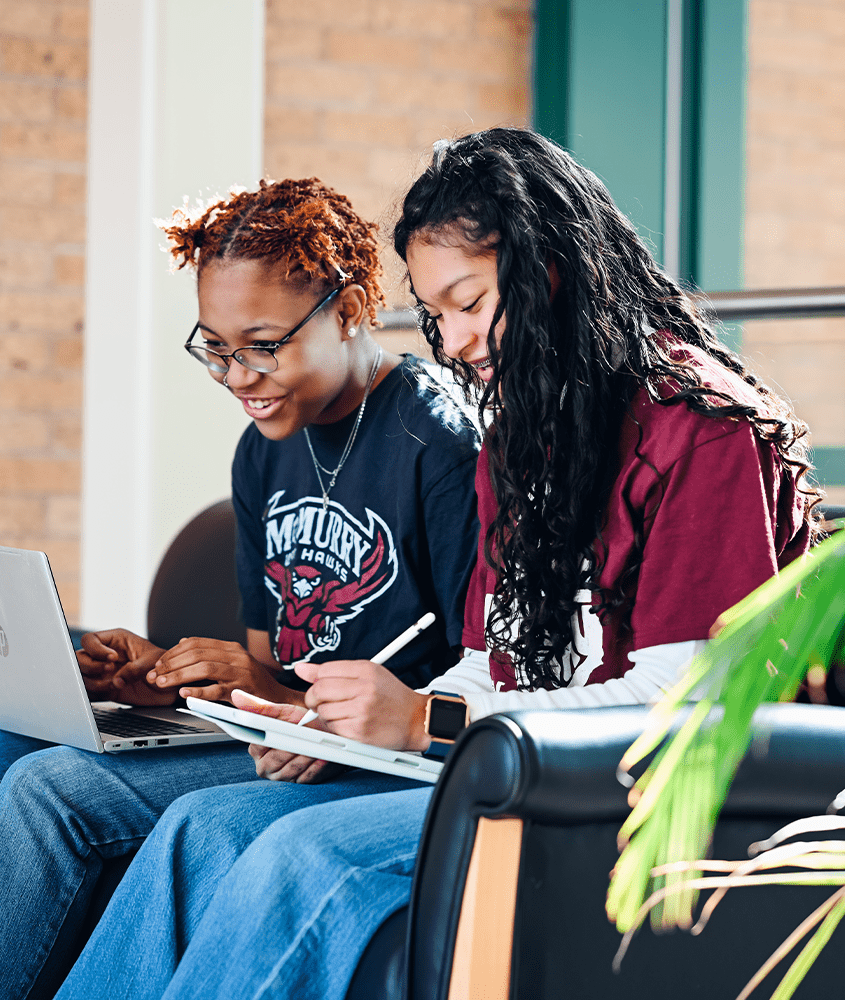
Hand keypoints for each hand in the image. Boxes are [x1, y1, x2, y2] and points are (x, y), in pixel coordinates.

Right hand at [76, 629, 172, 705]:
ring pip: (82, 675)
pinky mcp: (104, 688)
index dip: (96, 649)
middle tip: (109, 670)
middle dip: (91, 665)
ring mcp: (103, 673)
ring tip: (113, 683)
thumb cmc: (164, 666)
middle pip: (80, 657)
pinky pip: (89, 691)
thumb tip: (116, 680)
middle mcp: (106, 655)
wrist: (170, 688)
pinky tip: (109, 691)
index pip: (91, 640)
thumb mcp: (153, 662)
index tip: (112, 658)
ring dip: (93, 681)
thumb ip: (134, 669)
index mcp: (116, 641)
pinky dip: (94, 693)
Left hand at [145, 638, 296, 703]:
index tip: (158, 663)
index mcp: (232, 649)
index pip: (197, 643)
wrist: (280, 700)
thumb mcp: (233, 665)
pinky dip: (198, 692)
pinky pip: (217, 690)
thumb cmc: (253, 686)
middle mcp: (237, 657)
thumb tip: (182, 644)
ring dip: (179, 676)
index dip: (173, 652)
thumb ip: (210, 656)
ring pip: (204, 668)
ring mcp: (241, 673)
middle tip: (154, 675)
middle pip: (197, 654)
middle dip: (171, 664)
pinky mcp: (243, 691)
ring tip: (162, 684)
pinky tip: (184, 695)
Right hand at [231, 689, 346, 783]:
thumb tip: (235, 695)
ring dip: (304, 756)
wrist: (325, 733)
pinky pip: (306, 777)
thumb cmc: (301, 723)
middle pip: (275, 760)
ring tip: (316, 744)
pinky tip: (322, 756)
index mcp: (256, 748)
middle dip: (290, 748)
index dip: (270, 738)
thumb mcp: (282, 712)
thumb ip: (259, 707)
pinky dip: (315, 766)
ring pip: (291, 769)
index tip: (281, 731)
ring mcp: (282, 777)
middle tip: (304, 737)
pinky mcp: (299, 783)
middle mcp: (265, 766)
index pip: (258, 745)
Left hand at [294, 659, 429, 750]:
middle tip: (319, 702)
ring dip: (325, 715)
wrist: (416, 720)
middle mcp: (364, 688)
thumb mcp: (369, 674)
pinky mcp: (359, 731)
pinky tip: (347, 724)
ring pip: (323, 712)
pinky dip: (334, 728)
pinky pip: (332, 729)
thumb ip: (334, 670)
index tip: (318, 686)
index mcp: (366, 670)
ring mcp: (362, 711)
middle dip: (313, 699)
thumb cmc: (391, 696)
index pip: (324, 670)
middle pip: (319, 691)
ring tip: (340, 713)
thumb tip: (301, 669)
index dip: (316, 680)